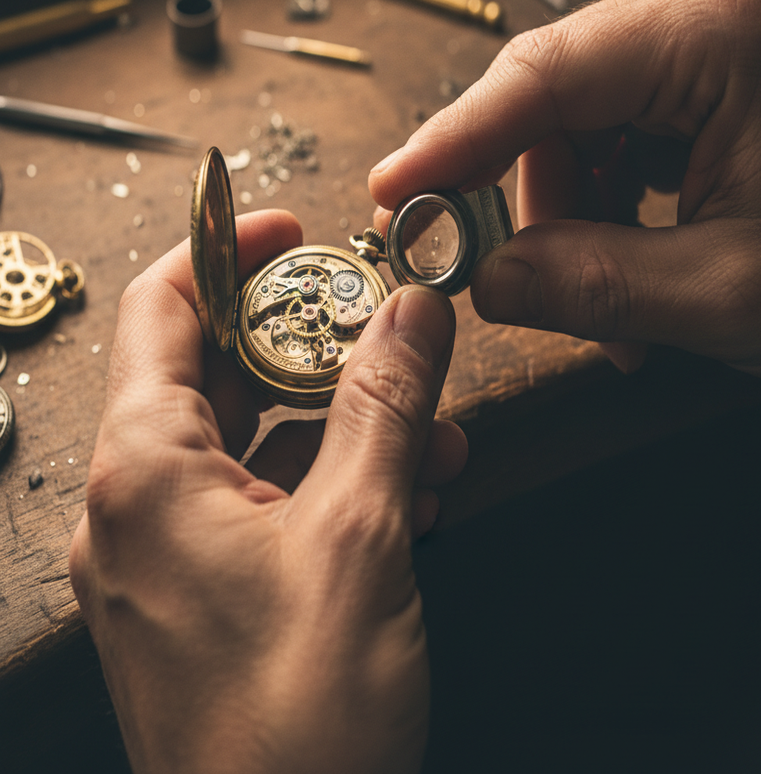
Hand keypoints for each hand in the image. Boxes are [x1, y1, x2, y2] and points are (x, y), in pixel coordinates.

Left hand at [69, 209, 465, 773]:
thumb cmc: (296, 729)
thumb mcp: (360, 540)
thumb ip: (385, 408)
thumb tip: (410, 311)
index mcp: (145, 472)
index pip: (166, 309)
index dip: (230, 249)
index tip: (296, 223)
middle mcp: (142, 505)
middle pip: (223, 371)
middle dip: (319, 345)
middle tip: (390, 328)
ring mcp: (175, 553)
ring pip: (261, 439)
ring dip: (348, 420)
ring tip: (431, 426)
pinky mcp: (214, 592)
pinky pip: (272, 500)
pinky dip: (338, 480)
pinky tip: (413, 489)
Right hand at [370, 0, 760, 384]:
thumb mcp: (722, 294)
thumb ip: (584, 285)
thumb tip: (480, 280)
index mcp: (708, 34)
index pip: (538, 79)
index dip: (451, 144)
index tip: (391, 192)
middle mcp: (695, 11)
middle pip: (548, 106)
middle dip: (527, 209)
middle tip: (507, 287)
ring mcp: (698, 38)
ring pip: (573, 132)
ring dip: (574, 228)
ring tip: (617, 316)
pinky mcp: (700, 74)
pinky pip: (612, 139)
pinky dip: (608, 213)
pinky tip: (637, 276)